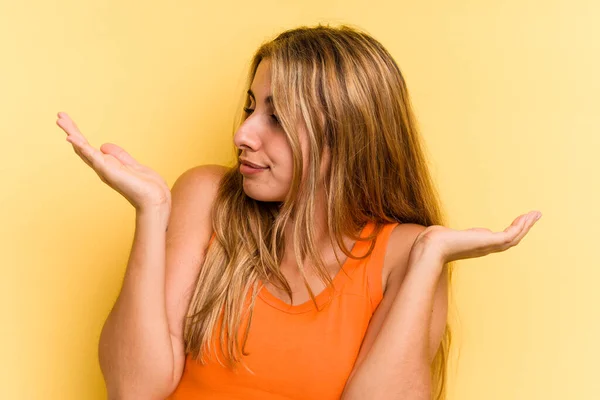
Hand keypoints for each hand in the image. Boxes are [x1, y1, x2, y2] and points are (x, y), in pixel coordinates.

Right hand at [57, 112, 171, 211]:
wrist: (154, 198)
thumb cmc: (146, 185)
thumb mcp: (132, 165)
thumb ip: (119, 155)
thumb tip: (103, 146)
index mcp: (107, 165)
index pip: (88, 148)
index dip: (79, 135)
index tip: (70, 121)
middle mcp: (101, 167)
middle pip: (81, 146)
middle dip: (71, 130)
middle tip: (59, 116)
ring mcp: (103, 169)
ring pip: (83, 148)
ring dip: (71, 133)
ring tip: (60, 119)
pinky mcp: (107, 170)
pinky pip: (91, 156)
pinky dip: (81, 146)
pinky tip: (71, 137)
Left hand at [413, 210, 541, 263]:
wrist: (431, 247)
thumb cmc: (434, 242)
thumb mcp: (450, 236)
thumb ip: (457, 235)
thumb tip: (457, 232)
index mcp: (478, 246)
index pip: (500, 240)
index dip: (512, 232)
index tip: (520, 222)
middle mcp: (485, 248)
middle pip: (511, 239)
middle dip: (524, 228)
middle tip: (535, 216)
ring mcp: (488, 246)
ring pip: (514, 237)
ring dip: (526, 226)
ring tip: (535, 214)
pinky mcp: (489, 242)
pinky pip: (510, 234)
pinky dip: (520, 226)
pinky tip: (526, 217)